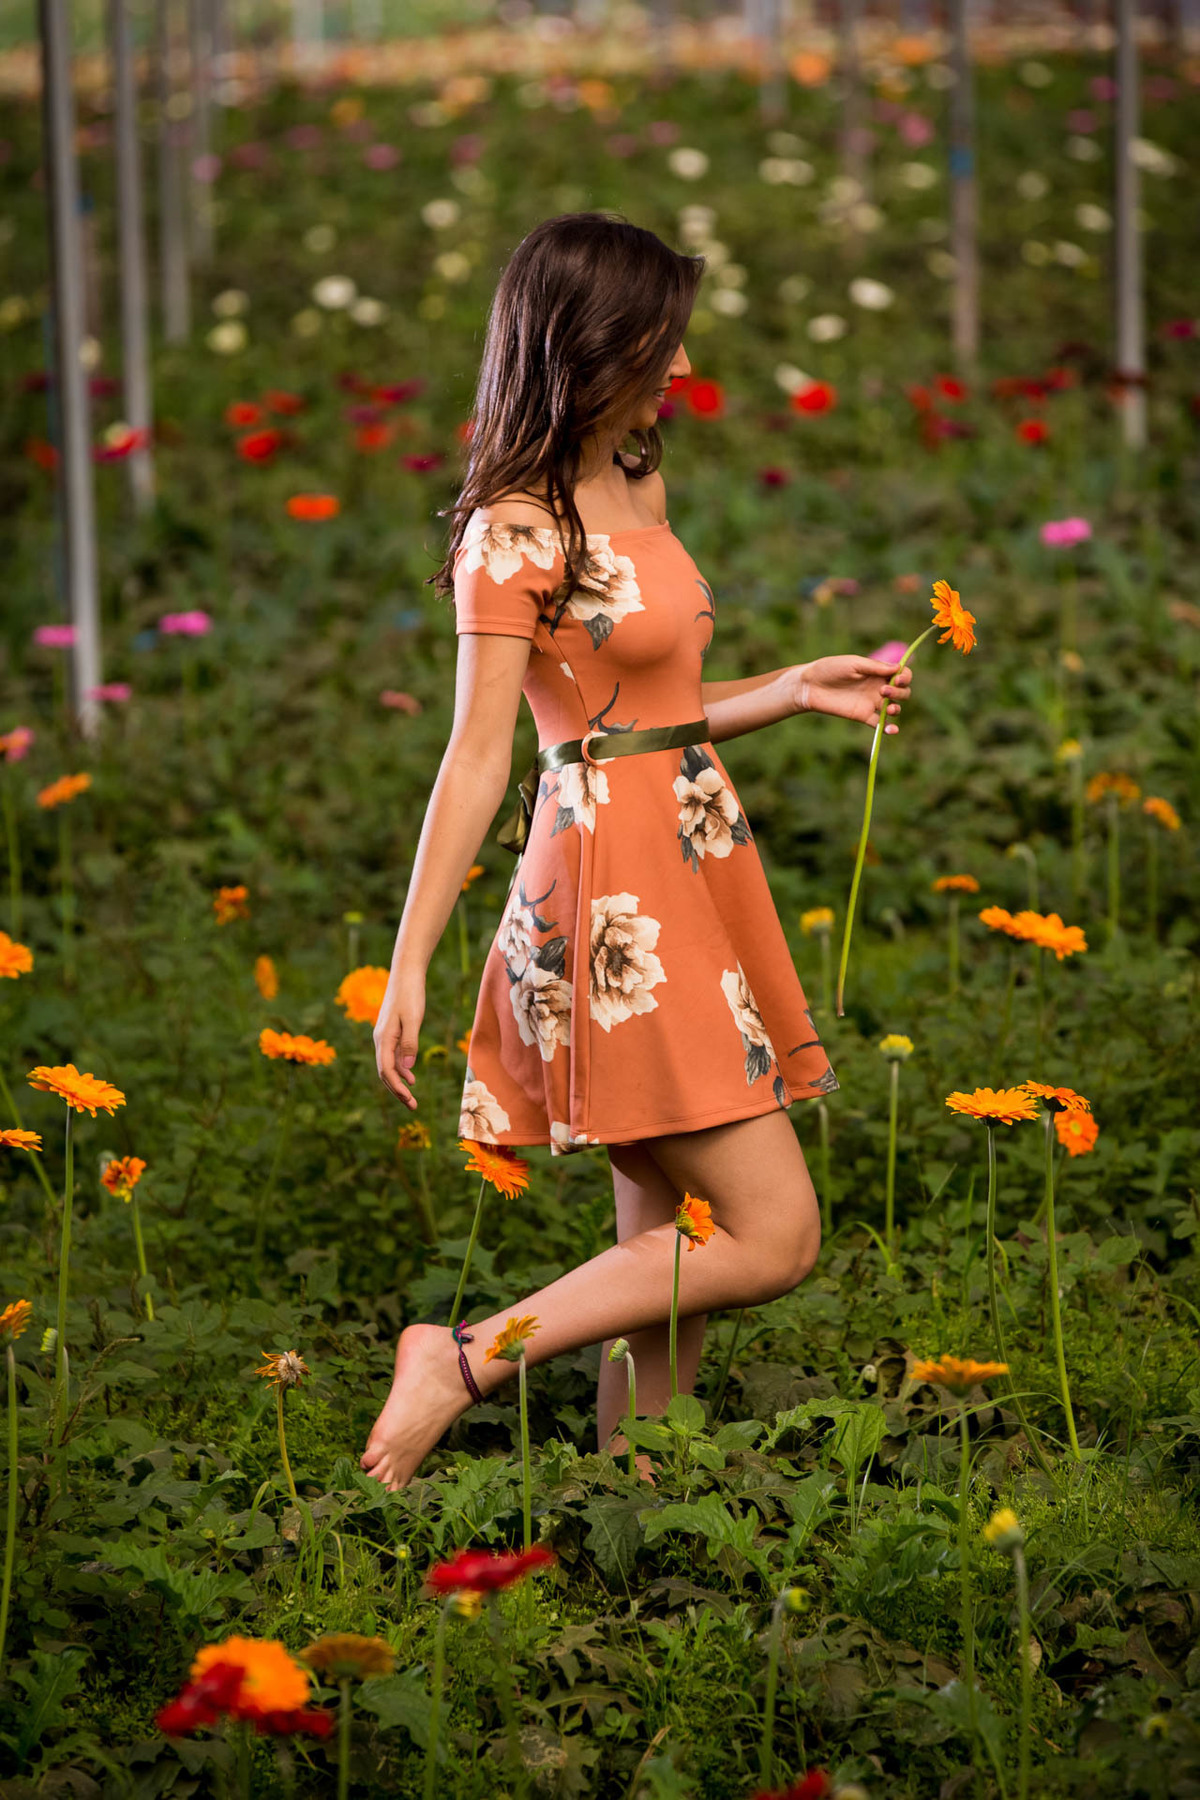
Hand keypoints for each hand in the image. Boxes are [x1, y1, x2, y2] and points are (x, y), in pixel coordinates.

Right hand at [374, 970, 425, 1107]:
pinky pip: (393, 1056)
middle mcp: (380, 1039)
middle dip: (397, 1091)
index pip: (387, 1070)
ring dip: (399, 1082)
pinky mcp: (392, 1031)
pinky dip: (401, 1069)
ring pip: (388, 1065)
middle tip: (412, 1106)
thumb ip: (410, 1043)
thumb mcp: (413, 1019)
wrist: (406, 973)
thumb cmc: (410, 994)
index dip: (398, 1088)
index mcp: (383, 1038)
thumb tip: (407, 1068)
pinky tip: (411, 1076)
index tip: (410, 1101)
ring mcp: (385, 1035)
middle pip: (385, 1072)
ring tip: (411, 1098)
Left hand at [793, 655, 912, 733]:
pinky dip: (889, 728)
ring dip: (896, 708)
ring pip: (894, 708)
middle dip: (899, 693)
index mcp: (878, 672)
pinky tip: (892, 730)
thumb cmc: (830, 669)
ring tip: (888, 707)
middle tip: (883, 691)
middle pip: (902, 693)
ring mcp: (872, 703)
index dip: (905, 677)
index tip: (898, 679)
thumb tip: (899, 667)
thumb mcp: (853, 663)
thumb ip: (875, 667)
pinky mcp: (863, 716)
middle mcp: (878, 687)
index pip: (902, 675)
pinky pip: (880, 724)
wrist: (810, 686)